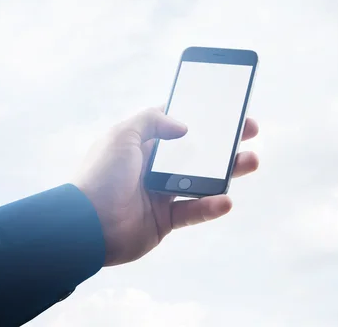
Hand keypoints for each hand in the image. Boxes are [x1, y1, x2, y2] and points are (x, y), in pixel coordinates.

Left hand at [73, 107, 259, 265]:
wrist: (87, 225)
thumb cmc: (102, 176)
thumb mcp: (123, 135)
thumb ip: (153, 121)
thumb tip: (183, 126)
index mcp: (143, 144)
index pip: (177, 125)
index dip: (201, 117)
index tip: (225, 110)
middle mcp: (153, 166)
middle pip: (196, 152)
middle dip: (223, 142)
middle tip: (249, 132)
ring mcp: (161, 193)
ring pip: (202, 181)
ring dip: (227, 172)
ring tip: (250, 161)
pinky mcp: (165, 220)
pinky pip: (194, 212)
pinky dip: (211, 207)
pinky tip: (225, 201)